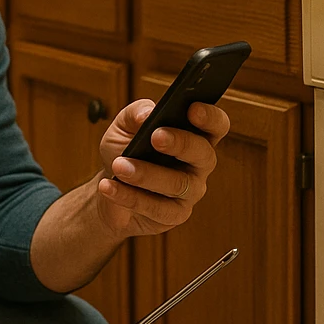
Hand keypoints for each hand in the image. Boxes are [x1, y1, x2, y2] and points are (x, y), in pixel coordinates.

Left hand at [95, 100, 230, 236]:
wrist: (107, 189)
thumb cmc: (123, 152)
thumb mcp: (122, 127)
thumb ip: (134, 114)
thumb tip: (146, 114)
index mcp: (195, 135)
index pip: (216, 125)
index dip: (210, 117)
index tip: (192, 109)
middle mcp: (199, 164)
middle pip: (204, 153)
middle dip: (181, 143)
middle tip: (155, 136)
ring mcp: (190, 192)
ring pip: (177, 184)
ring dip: (146, 174)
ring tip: (119, 165)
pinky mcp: (175, 215)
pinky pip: (158, 208)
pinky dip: (130, 197)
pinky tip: (110, 187)